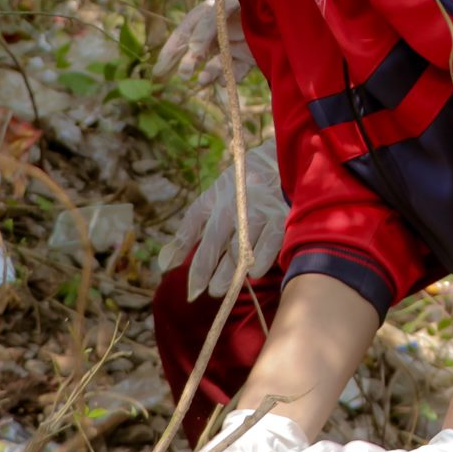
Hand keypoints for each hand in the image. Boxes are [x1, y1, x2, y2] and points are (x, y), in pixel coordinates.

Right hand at [154, 0, 252, 88]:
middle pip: (196, 54)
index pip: (183, 35)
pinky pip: (236, 72)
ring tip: (204, 78)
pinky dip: (229, 78)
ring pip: (214, 65)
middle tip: (185, 74)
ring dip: (208, 73)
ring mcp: (233, 46)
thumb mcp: (224, 4)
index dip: (170, 53)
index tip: (159, 70)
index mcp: (207, 17)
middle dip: (187, 65)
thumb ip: (206, 25)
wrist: (283, 3)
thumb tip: (192, 50)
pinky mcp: (249, 57)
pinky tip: (225, 78)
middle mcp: (218, 33)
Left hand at [157, 143, 285, 300]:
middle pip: (220, 244)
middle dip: (210, 271)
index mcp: (219, 199)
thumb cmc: (244, 184)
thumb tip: (167, 262)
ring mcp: (260, 211)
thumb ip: (191, 227)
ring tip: (221, 289)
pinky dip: (261, 260)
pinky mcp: (282, 217)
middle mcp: (237, 205)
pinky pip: (269, 244)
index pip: (202, 233)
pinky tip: (254, 271)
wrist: (285, 159)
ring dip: (231, 273)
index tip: (186, 285)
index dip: (193, 262)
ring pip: (243, 248)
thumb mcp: (213, 197)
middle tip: (206, 291)